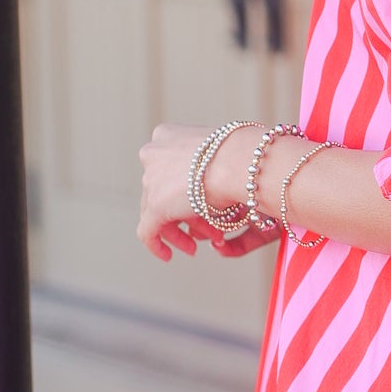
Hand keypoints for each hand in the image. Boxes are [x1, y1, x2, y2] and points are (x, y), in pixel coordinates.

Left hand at [136, 123, 277, 262]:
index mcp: (166, 136)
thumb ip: (208, 168)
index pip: (168, 169)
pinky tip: (168, 256)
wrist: (241, 161)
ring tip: (200, 243)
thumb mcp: (221, 153)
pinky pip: (147, 232)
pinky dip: (157, 245)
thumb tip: (209, 194)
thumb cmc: (243, 154)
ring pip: (159, 213)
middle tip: (205, 229)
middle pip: (163, 192)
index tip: (200, 205)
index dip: (184, 190)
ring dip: (181, 230)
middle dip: (186, 214)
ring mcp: (151, 180)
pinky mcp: (154, 207)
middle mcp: (152, 154)